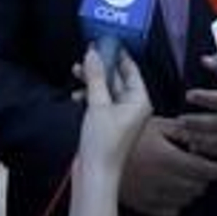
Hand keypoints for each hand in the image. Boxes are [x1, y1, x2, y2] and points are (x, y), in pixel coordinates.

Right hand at [76, 46, 152, 170]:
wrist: (94, 174)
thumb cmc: (103, 143)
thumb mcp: (98, 104)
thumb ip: (95, 77)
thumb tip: (93, 53)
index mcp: (140, 100)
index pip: (131, 69)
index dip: (118, 53)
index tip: (105, 40)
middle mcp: (133, 107)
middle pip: (117, 78)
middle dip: (101, 66)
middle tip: (87, 52)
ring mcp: (120, 116)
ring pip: (106, 90)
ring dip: (92, 81)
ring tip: (77, 71)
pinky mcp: (108, 124)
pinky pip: (100, 102)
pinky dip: (89, 95)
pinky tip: (76, 94)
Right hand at [119, 117, 216, 215]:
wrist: (96, 154)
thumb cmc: (126, 135)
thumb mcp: (154, 124)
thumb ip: (180, 130)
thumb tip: (201, 137)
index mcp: (168, 158)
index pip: (203, 169)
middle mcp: (163, 180)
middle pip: (197, 186)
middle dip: (205, 178)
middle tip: (203, 168)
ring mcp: (153, 195)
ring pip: (186, 200)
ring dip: (192, 190)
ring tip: (187, 177)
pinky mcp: (143, 205)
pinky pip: (170, 211)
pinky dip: (177, 203)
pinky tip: (173, 191)